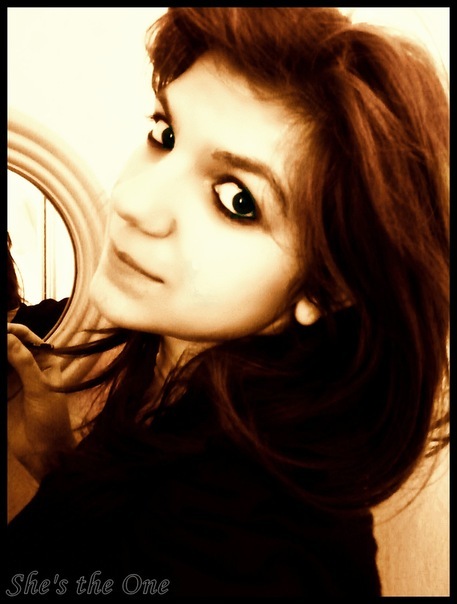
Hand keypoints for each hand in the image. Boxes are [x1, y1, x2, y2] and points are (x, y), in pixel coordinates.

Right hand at [7, 323, 75, 480]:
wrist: (45, 453)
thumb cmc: (52, 420)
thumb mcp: (40, 389)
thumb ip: (24, 362)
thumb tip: (8, 337)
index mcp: (45, 361)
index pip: (25, 337)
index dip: (10, 330)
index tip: (0, 330)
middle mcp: (28, 367)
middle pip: (8, 347)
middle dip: (0, 342)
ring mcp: (14, 381)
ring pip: (0, 362)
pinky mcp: (3, 394)